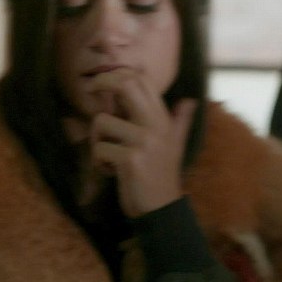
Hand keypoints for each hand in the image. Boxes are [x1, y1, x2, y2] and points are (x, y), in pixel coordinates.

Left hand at [87, 68, 196, 217]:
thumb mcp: (176, 144)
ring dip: (97, 140)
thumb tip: (190, 101)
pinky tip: (111, 172)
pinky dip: (99, 162)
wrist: (163, 208)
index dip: (119, 73)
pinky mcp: (130, 159)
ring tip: (109, 156)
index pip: (142, 80)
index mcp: (163, 118)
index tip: (103, 81)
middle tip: (92, 88)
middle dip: (103, 82)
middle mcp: (155, 125)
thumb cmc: (163, 175)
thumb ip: (180, 120)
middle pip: (126, 84)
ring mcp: (143, 141)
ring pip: (101, 121)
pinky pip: (99, 149)